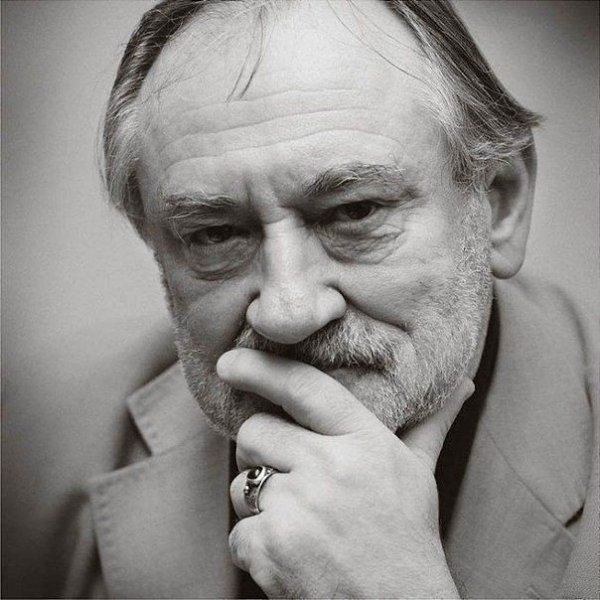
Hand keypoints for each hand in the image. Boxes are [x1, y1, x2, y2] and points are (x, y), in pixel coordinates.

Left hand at [218, 349, 473, 598]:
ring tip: (299, 523)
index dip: (261, 369)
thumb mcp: (419, 474)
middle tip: (288, 476)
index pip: (304, 387)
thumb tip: (462, 383)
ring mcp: (300, 506)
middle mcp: (331, 466)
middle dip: (260, 452)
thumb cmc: (406, 537)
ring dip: (259, 504)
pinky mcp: (272, 546)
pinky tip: (292, 557)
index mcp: (365, 441)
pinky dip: (256, 548)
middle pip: (255, 432)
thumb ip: (430, 424)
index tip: (230, 362)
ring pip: (242, 483)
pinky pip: (238, 532)